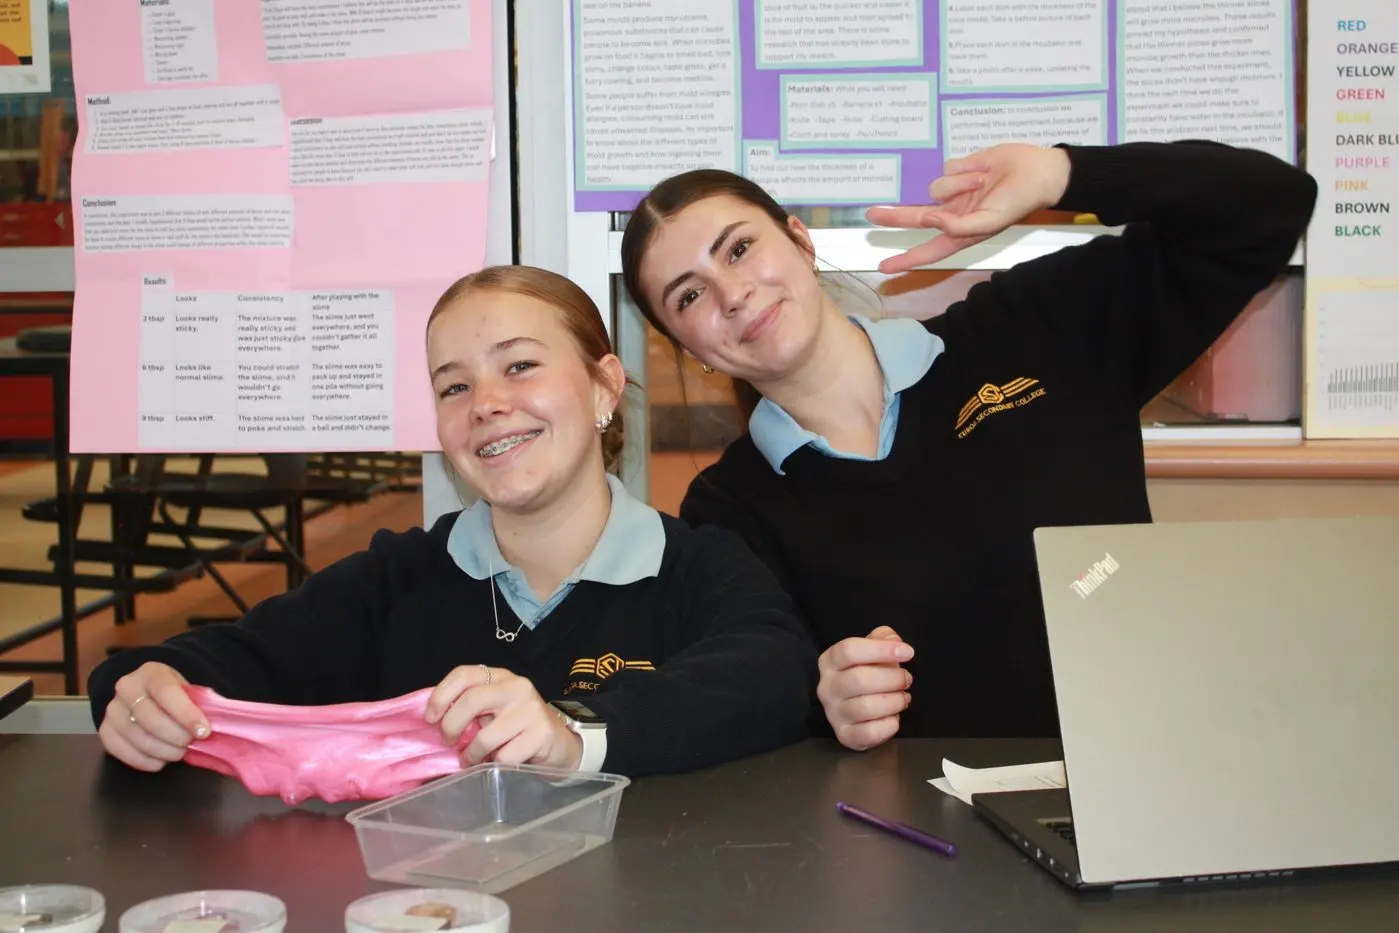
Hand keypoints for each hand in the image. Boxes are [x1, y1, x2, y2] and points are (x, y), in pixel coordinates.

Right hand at [98, 662, 209, 772]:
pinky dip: (143, 761)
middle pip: (150, 718)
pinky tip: (160, 761)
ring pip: (136, 737)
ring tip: (178, 752)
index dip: (186, 714)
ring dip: (162, 751)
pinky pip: (120, 751)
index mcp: (151, 672)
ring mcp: (112, 709)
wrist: (147, 694)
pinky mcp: (105, 730)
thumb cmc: (174, 695)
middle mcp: (127, 687)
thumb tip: (210, 728)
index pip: (167, 692)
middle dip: (175, 736)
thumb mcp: (188, 690)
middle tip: (190, 744)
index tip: (203, 731)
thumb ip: (198, 705)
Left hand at [426, 665, 581, 769]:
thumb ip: (470, 707)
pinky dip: (493, 766)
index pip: (464, 674)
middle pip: (471, 700)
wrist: (559, 743)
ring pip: (485, 737)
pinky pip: (503, 757)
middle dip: (451, 726)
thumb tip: (433, 719)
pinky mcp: (541, 734)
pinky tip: (496, 764)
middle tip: (449, 741)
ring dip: (471, 755)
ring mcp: (530, 710)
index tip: (430, 718)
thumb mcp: (495, 708)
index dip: (441, 695)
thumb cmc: (518, 726)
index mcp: (500, 677)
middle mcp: (516, 687)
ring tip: (472, 759)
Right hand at [816, 625, 913, 750]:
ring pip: (866, 707)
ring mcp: (833, 714)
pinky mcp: (845, 735)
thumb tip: (894, 642)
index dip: (881, 650)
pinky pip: (870, 732)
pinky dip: (889, 724)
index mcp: (830, 661)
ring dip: (894, 701)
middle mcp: (826, 687)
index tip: (907, 652)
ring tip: (903, 697)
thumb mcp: (871, 650)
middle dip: (892, 678)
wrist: (854, 707)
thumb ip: (882, 639)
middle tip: (907, 679)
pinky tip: (894, 717)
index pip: (849, 650)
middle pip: (859, 679)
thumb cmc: (865, 673)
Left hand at [867, 143, 1072, 271]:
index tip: (883, 266)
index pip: (928, 250)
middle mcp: (953, 213)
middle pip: (916, 216)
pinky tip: (983, 168)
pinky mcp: (958, 168)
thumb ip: (963, 226)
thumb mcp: (993, 220)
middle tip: (871, 214)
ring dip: (960, 182)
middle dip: (895, 216)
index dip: (906, 259)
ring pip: (937, 186)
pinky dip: (966, 167)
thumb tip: (935, 221)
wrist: (1039, 170)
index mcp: (961, 233)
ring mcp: (954, 191)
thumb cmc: (1020, 200)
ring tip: (984, 179)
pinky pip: (948, 166)